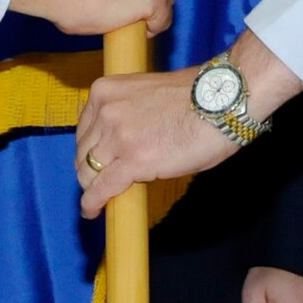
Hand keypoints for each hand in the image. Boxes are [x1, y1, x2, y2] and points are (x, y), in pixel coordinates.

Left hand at [75, 29, 302, 216]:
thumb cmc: (194, 96)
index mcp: (105, 91)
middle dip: (90, 170)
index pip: (84, 129)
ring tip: (99, 199)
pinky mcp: (132, 161)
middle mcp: (105, 111)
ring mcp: (117, 136)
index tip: (95, 162)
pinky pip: (101, 189)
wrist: (220, 101)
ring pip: (88, 172)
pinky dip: (93, 203)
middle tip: (101, 183)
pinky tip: (93, 211)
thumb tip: (121, 143)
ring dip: (93, 188)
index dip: (89, 150)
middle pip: (83, 152)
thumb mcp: (144, 96)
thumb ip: (126, 114)